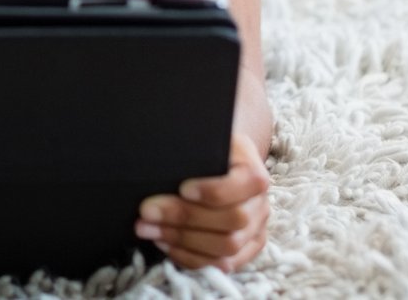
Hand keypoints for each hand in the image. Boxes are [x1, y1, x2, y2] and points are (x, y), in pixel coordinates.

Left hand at [136, 131, 269, 272]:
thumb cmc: (204, 152)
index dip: (213, 190)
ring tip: (147, 228)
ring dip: (182, 240)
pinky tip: (163, 243)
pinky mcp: (246, 250)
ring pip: (227, 247)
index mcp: (253, 171)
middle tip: (147, 211)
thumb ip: (192, 151)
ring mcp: (256, 230)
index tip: (182, 188)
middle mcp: (260, 203)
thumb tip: (159, 160)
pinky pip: (221, 264)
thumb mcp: (203, 142)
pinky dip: (189, 257)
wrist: (221, 166)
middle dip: (185, 217)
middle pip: (232, 220)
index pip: (242, 184)